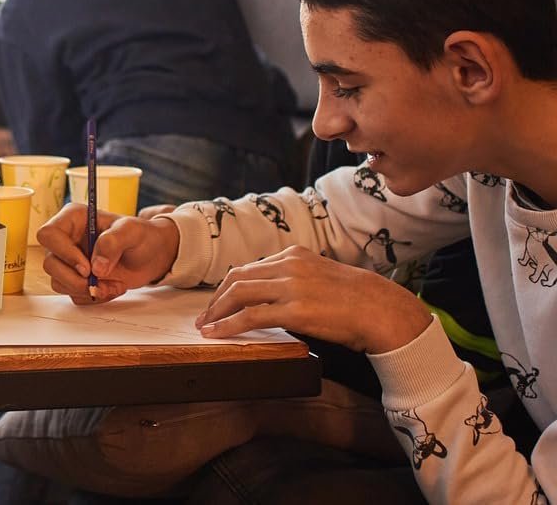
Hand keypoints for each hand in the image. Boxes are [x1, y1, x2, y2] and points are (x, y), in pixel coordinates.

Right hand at [37, 203, 180, 303]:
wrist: (152, 255)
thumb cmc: (142, 235)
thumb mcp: (132, 231)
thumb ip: (113, 242)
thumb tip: (96, 266)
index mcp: (73, 219)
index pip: (48, 235)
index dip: (63, 252)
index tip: (87, 267)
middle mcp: (67, 240)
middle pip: (50, 263)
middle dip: (74, 279)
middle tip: (98, 281)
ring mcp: (69, 261)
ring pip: (58, 282)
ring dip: (87, 290)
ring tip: (114, 284)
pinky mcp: (76, 278)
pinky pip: (73, 294)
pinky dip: (94, 297)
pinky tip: (112, 287)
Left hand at [195, 245, 431, 353]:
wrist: (383, 310)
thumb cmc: (356, 300)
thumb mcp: (319, 277)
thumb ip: (293, 280)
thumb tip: (268, 296)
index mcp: (293, 255)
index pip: (249, 268)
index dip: (228, 286)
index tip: (218, 301)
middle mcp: (289, 265)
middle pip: (237, 278)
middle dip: (216, 298)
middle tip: (205, 315)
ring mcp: (291, 286)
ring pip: (239, 294)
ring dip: (217, 311)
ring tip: (206, 326)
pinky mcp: (295, 310)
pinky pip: (251, 317)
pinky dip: (229, 325)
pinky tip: (218, 334)